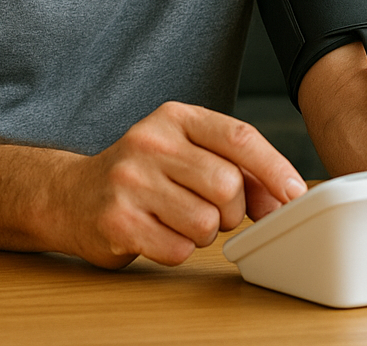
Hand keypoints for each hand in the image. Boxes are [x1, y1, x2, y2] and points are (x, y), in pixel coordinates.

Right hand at [56, 101, 306, 268]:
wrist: (72, 195)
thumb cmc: (145, 174)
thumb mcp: (188, 153)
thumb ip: (237, 168)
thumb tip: (283, 197)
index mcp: (176, 117)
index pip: (239, 137)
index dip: (274, 167)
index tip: (295, 192)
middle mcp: (151, 142)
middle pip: (227, 184)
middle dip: (233, 210)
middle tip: (216, 212)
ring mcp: (130, 180)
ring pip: (206, 221)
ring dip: (205, 232)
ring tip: (182, 220)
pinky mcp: (116, 220)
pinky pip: (177, 249)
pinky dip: (178, 249)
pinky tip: (160, 233)